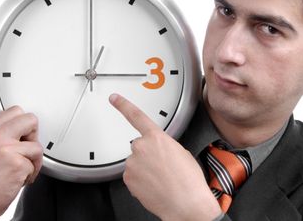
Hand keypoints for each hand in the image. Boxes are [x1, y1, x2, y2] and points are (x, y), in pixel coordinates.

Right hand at [0, 106, 42, 220]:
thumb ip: (2, 135)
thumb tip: (23, 128)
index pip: (16, 111)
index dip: (23, 125)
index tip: (21, 138)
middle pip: (31, 119)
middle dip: (33, 136)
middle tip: (24, 152)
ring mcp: (6, 148)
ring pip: (37, 145)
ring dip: (34, 161)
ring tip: (20, 171)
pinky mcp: (16, 163)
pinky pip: (36, 163)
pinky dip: (31, 174)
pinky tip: (18, 180)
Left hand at [109, 94, 220, 220]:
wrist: (186, 204)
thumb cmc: (188, 181)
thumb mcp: (181, 153)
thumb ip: (164, 145)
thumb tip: (159, 150)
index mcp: (156, 137)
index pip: (136, 116)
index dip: (123, 105)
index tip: (114, 99)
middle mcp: (141, 147)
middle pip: (139, 146)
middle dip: (148, 155)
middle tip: (162, 167)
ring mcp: (133, 163)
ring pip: (136, 163)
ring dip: (145, 169)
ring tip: (161, 179)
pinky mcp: (128, 178)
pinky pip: (132, 176)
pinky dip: (140, 181)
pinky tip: (154, 186)